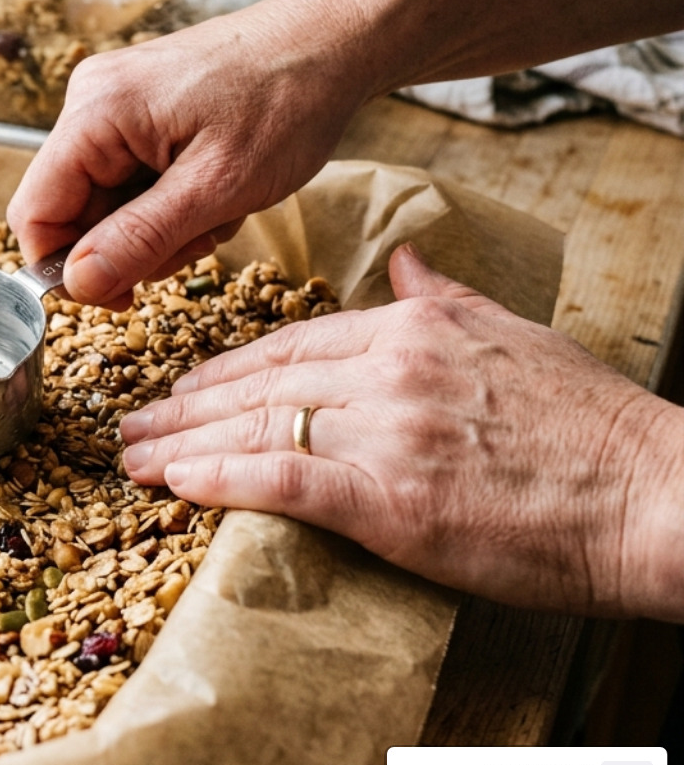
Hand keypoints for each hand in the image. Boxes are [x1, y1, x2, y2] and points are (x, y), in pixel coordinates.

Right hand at [6, 0, 373, 309]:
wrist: (335, 41)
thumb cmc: (287, 101)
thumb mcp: (217, 188)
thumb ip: (140, 239)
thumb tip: (77, 284)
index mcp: (96, 112)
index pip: (35, 212)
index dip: (66, 268)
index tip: (122, 296)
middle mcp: (91, 102)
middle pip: (70, 211)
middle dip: (129, 245)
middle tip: (197, 241)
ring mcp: (114, 104)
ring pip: (104, 202)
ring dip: (157, 227)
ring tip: (216, 209)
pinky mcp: (140, 111)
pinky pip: (130, 180)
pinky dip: (169, 202)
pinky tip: (214, 189)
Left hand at [118, 244, 683, 618]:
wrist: (657, 496)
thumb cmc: (594, 427)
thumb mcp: (515, 335)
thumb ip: (445, 298)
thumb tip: (407, 262)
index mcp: (412, 330)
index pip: (292, 345)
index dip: (227, 368)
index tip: (184, 386)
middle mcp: (388, 371)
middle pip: (260, 383)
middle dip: (186, 404)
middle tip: (133, 423)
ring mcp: (387, 434)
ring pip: (258, 426)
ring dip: (182, 445)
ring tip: (133, 460)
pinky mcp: (393, 501)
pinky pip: (284, 480)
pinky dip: (222, 478)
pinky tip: (176, 484)